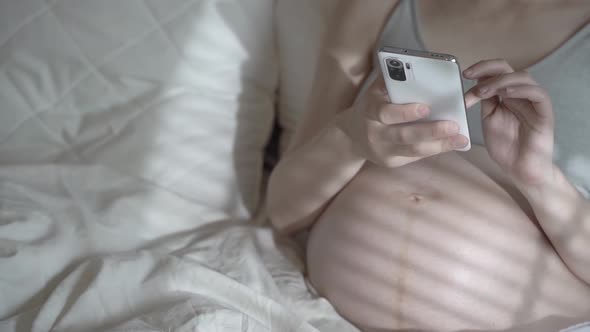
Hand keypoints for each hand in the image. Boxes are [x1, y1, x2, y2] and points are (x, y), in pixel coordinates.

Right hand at [336, 76, 468, 167]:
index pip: (385, 113)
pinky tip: (452, 144)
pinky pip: (416, 156)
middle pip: (404, 135)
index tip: (427, 107)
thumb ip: (391, 81)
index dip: (405, 112)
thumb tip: (415, 66)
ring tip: (461, 138)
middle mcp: (375, 134)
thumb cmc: (372, 106)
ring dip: (440, 144)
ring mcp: (383, 151)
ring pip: (414, 150)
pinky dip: (436, 149)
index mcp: (370, 111)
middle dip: (431, 131)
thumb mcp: (375, 92)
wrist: (351, 136)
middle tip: (454, 125)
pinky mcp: (392, 162)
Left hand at [464, 59, 554, 184]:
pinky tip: (505, 94)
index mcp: (507, 94)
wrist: (519, 168)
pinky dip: (521, 90)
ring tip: (483, 92)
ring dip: (500, 81)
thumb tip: (474, 82)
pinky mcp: (544, 113)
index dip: (481, 68)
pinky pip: (538, 94)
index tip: (464, 74)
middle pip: (508, 68)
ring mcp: (534, 102)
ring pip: (522, 77)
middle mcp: (521, 94)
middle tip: (469, 76)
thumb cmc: (505, 145)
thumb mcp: (488, 118)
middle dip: (487, 69)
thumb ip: (485, 100)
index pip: (496, 71)